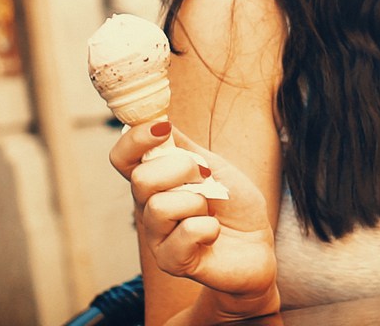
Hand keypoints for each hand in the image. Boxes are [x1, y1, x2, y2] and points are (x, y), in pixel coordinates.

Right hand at [110, 123, 277, 300]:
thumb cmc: (233, 205)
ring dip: (198, 203)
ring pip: (161, 206)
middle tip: (206, 179)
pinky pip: (186, 232)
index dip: (135, 139)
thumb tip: (158, 117)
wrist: (257, 244)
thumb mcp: (213, 165)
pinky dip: (209, 227)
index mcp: (154, 181)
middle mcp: (147, 208)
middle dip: (183, 170)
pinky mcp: (171, 261)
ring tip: (210, 212)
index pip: (122, 157)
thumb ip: (183, 146)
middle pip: (141, 179)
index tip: (162, 128)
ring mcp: (156, 237)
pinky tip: (213, 233)